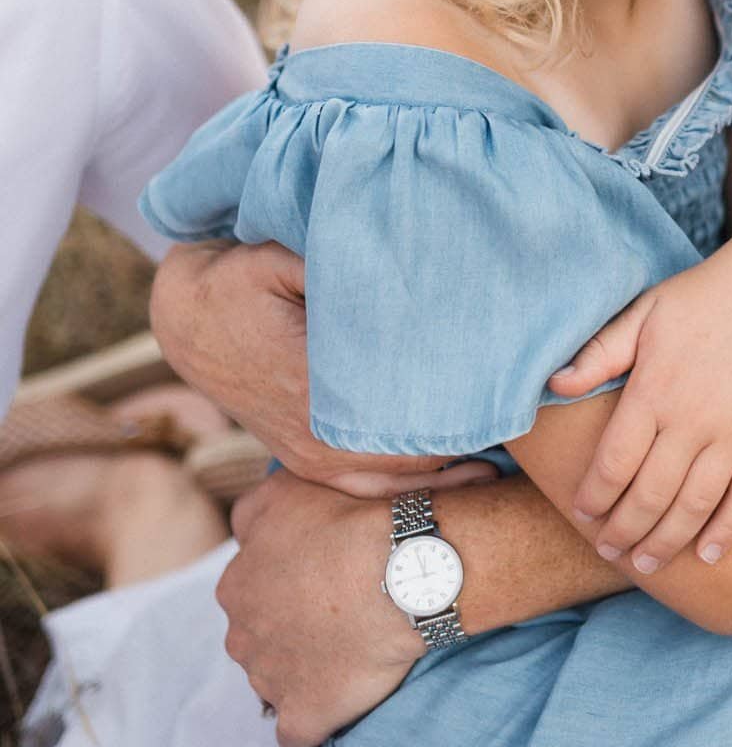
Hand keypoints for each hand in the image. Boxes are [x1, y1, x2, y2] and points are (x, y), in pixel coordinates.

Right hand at [151, 240, 494, 495]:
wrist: (189, 320)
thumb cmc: (241, 279)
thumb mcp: (282, 256)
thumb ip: (342, 266)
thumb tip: (409, 266)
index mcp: (321, 390)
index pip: (412, 416)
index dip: (468, 409)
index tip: (514, 392)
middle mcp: (320, 439)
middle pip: (417, 457)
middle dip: (472, 440)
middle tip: (528, 421)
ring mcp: (313, 459)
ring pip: (398, 482)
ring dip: (451, 470)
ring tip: (512, 455)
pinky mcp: (309, 462)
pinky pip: (373, 490)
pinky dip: (418, 487)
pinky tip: (466, 476)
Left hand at [217, 461, 491, 746]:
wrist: (401, 568)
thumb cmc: (354, 520)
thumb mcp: (290, 486)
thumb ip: (257, 502)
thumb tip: (246, 519)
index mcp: (236, 582)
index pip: (248, 590)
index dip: (286, 585)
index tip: (320, 579)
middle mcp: (241, 634)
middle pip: (257, 637)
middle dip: (288, 630)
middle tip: (337, 613)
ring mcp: (269, 680)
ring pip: (276, 681)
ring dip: (304, 670)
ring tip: (350, 649)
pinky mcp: (302, 715)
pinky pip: (298, 732)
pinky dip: (315, 720)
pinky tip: (342, 699)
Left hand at [545, 224, 731, 570]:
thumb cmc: (704, 296)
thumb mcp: (645, 311)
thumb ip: (600, 353)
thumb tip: (553, 385)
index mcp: (654, 388)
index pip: (614, 462)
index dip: (595, 496)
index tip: (583, 514)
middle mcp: (693, 417)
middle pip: (650, 494)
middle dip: (624, 531)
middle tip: (609, 551)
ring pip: (695, 503)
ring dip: (667, 541)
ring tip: (647, 564)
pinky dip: (728, 530)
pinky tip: (708, 554)